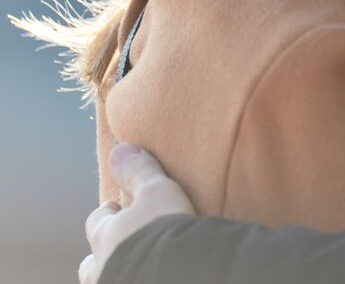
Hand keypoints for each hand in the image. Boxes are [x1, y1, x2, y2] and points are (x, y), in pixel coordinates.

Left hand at [80, 143, 193, 283]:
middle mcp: (102, 264)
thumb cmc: (162, 230)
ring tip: (138, 264)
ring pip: (106, 277)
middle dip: (106, 249)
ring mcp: (112, 282)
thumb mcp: (157, 192)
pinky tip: (153, 272)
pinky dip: (136, 277)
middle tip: (126, 243)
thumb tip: (121, 149)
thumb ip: (139, 172)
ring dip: (119, 268)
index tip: (119, 205)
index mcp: (104, 235)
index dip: (109, 211)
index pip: (97, 220)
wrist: (177, 272)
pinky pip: (129, 282)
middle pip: (92, 259)